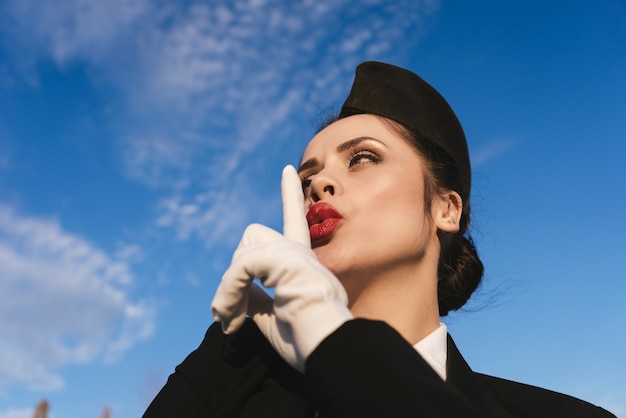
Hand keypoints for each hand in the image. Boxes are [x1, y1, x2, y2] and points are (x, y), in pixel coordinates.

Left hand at [211, 165, 352, 371]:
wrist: (332, 353)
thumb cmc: (308, 343)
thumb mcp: (275, 318)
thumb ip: (258, 300)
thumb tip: (241, 292)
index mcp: (303, 265)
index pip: (294, 220)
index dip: (290, 195)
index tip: (288, 170)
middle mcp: (302, 253)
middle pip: (252, 234)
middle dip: (234, 275)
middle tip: (231, 316)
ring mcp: (296, 254)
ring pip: (243, 251)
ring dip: (228, 289)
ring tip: (231, 322)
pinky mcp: (288, 259)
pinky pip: (240, 268)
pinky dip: (229, 293)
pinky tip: (233, 321)